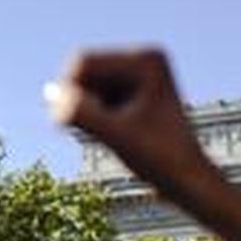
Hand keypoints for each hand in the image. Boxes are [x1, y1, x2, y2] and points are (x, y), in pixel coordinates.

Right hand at [47, 49, 212, 200]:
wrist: (189, 181)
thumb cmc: (160, 160)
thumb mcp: (116, 137)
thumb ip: (82, 113)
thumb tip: (51, 93)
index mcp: (146, 59)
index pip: (83, 63)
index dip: (73, 94)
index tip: (93, 126)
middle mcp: (145, 59)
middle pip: (84, 71)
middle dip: (84, 102)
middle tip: (109, 134)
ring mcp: (140, 75)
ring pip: (87, 86)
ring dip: (89, 112)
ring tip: (116, 136)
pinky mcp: (135, 92)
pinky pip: (97, 96)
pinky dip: (96, 117)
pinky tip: (117, 136)